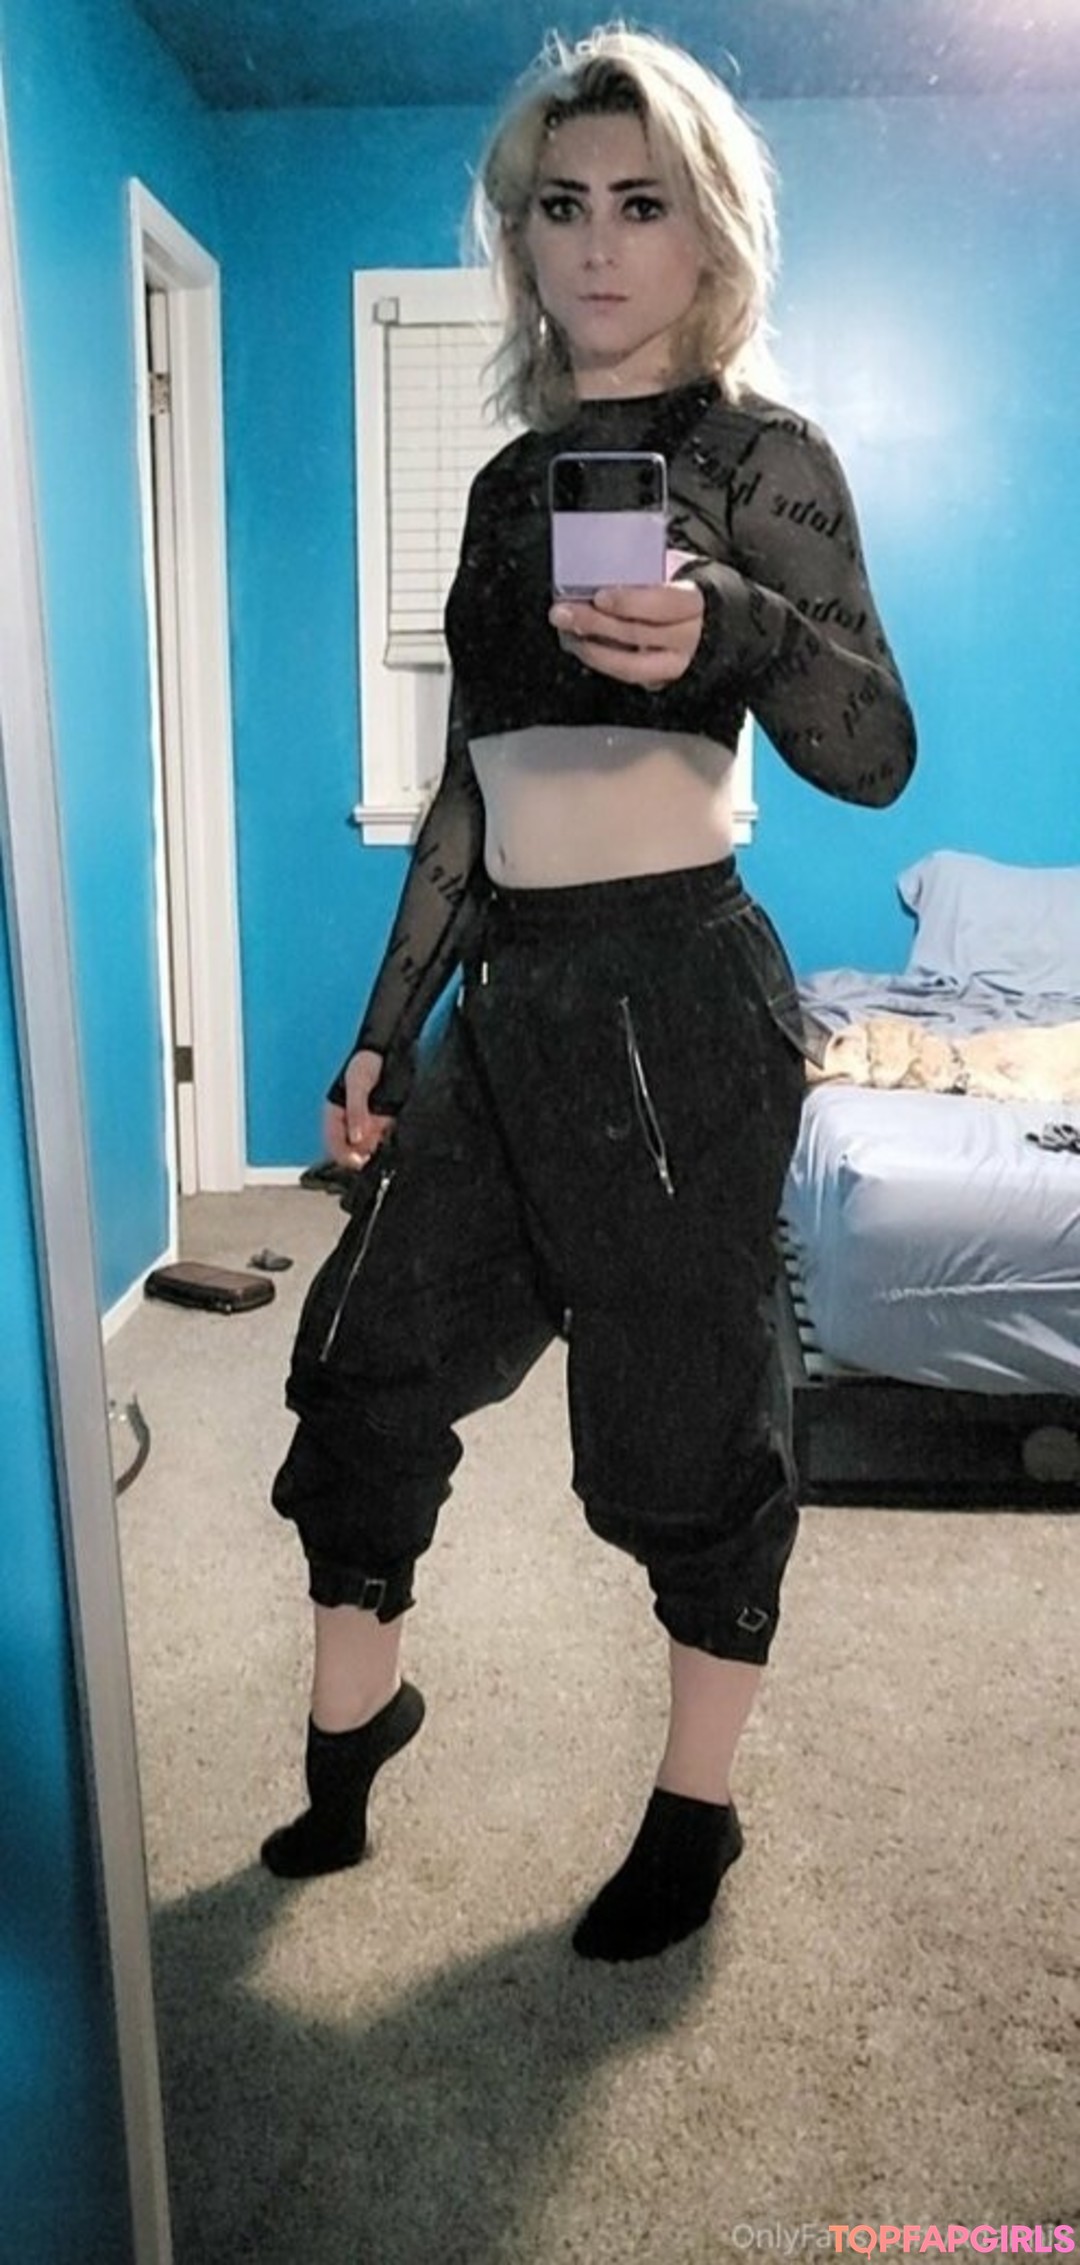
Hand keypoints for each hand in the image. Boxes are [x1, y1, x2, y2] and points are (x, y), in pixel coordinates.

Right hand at [322, 1049, 394, 1170]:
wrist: (388, 1051)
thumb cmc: (365, 1063)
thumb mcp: (358, 1085)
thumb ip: (356, 1111)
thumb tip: (356, 1138)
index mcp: (334, 1114)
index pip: (333, 1143)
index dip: (342, 1155)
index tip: (356, 1161)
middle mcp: (349, 1122)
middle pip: (350, 1150)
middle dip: (359, 1157)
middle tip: (371, 1159)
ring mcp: (366, 1124)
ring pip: (367, 1149)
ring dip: (374, 1152)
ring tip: (382, 1148)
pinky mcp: (382, 1123)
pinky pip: (383, 1141)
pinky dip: (386, 1144)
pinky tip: (391, 1142)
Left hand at [549, 580, 703, 687]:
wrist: (692, 615)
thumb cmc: (670, 585)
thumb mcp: (662, 568)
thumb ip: (638, 572)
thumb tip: (594, 572)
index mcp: (692, 602)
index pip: (665, 603)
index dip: (631, 602)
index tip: (599, 596)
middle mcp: (688, 638)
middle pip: (639, 634)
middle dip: (596, 623)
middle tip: (562, 612)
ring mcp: (673, 664)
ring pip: (629, 665)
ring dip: (590, 648)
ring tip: (565, 631)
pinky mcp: (657, 680)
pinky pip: (624, 674)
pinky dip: (597, 660)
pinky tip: (577, 644)